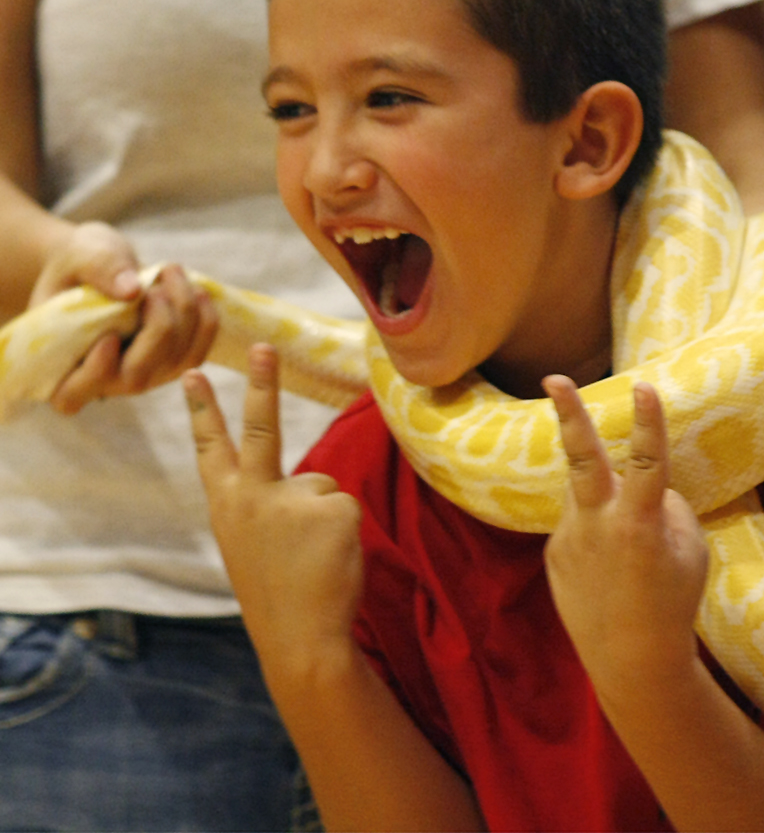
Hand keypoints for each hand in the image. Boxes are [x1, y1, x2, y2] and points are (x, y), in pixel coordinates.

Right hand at [31, 221, 217, 412]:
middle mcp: (103, 381)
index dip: (93, 374)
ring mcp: (142, 376)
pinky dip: (204, 321)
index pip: (69, 395)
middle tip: (154, 286)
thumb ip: (98, 268)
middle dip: (156, 329)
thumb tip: (131, 291)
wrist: (103, 265)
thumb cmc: (81, 263)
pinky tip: (197, 290)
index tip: (109, 338)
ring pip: (174, 365)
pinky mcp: (172, 363)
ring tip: (171, 271)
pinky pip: (197, 353)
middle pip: (135, 379)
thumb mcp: (80, 254)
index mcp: (60, 363)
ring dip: (185, 316)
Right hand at [185, 344, 362, 667]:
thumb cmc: (278, 591)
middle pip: (262, 427)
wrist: (301, 641)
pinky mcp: (333, 507)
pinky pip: (344, 504)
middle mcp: (253, 496)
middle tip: (266, 347)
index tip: (193, 372)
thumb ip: (269, 504)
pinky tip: (329, 559)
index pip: (211, 448)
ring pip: (322, 485)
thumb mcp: (252, 543)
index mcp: (228, 505)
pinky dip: (344, 530)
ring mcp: (293, 500)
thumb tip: (313, 484)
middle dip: (261, 383)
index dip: (203, 409)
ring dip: (324, 516)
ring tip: (310, 558)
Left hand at [542, 375, 707, 697]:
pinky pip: (578, 523)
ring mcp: (569, 536)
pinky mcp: (552, 550)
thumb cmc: (673, 600)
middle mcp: (598, 524)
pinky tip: (608, 571)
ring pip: (585, 493)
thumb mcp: (690, 549)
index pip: (649, 462)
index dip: (649, 422)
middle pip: (582, 459)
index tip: (644, 386)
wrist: (630, 660)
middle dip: (569, 414)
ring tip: (624, 554)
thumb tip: (643, 480)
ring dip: (603, 501)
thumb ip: (666, 503)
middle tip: (553, 377)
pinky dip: (596, 533)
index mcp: (640, 524)